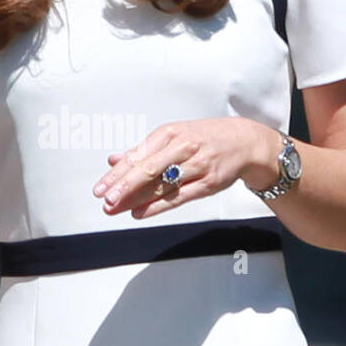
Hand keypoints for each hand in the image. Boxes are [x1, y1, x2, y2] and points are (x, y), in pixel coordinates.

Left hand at [92, 118, 280, 219]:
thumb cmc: (204, 139)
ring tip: (117, 208)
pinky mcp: (209, 183)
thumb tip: (114, 161)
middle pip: (148, 169)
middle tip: (105, 199)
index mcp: (170, 133)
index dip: (116, 174)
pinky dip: (158, 205)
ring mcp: (197, 166)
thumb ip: (143, 151)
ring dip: (137, 197)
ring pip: (162, 184)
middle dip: (124, 185)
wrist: (245, 142)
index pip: (137, 156)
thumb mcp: (174, 137)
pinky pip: (179, 196)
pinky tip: (140, 212)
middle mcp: (182, 148)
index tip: (99, 188)